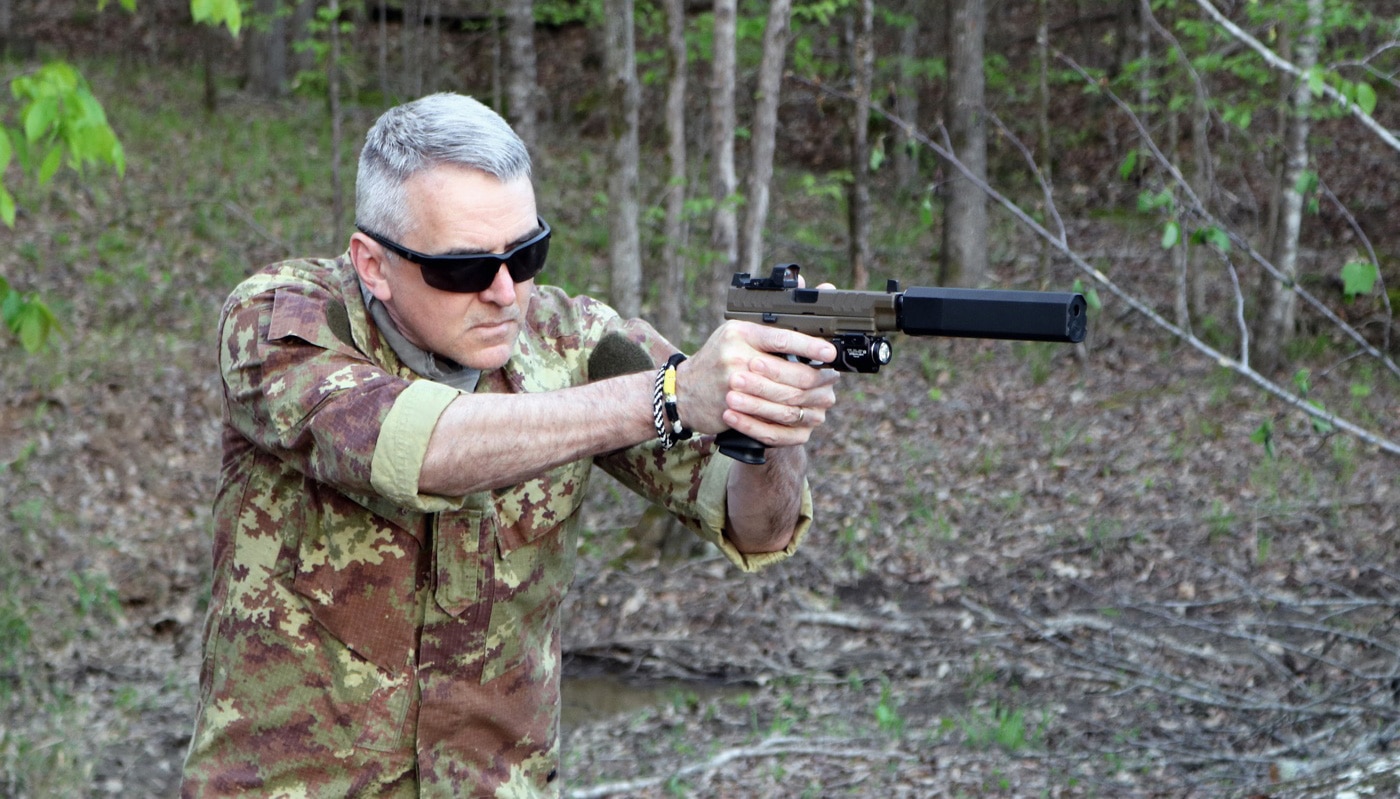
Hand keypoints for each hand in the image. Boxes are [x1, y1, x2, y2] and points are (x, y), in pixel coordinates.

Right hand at [677, 319, 839, 447]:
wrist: (684, 392)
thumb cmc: (717, 360)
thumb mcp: (737, 334)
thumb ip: (769, 327)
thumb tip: (810, 306)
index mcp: (740, 332)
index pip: (782, 338)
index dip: (810, 346)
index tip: (829, 352)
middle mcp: (735, 355)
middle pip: (788, 372)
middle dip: (815, 377)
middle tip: (831, 378)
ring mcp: (732, 383)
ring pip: (784, 398)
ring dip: (809, 400)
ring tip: (823, 396)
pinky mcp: (732, 408)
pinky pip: (770, 418)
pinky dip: (792, 418)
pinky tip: (805, 414)